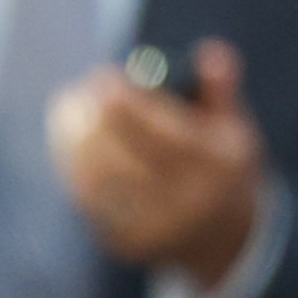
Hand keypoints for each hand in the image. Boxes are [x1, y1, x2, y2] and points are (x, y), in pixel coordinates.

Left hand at [49, 38, 265, 286]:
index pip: (163, 134)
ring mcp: (156, 228)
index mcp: (218, 167)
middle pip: (123, 159)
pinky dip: (73, 167)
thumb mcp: (232, 126)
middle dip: (92, 121)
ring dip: (73, 141)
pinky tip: (67, 141)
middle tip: (74, 92)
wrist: (220, 235)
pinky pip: (89, 201)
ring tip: (66, 110)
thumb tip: (208, 53)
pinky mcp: (126, 243)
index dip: (128, 104)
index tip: (103, 76)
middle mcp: (189, 202)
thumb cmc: (218, 163)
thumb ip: (217, 89)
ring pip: (99, 181)